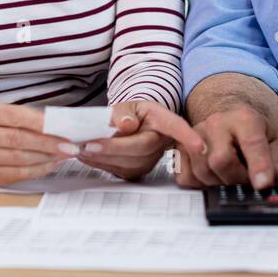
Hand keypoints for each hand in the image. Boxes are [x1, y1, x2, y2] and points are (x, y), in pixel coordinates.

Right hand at [0, 102, 78, 185]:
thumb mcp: (7, 116)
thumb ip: (31, 119)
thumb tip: (61, 127)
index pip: (17, 117)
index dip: (41, 124)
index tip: (63, 128)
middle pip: (19, 139)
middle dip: (48, 144)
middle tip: (70, 146)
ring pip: (20, 158)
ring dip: (47, 157)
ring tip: (65, 154)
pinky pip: (18, 174)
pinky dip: (38, 170)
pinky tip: (52, 164)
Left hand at [77, 101, 205, 180]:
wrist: (129, 126)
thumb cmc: (130, 114)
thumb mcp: (127, 105)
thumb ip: (124, 112)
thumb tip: (126, 125)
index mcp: (163, 121)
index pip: (177, 128)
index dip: (187, 137)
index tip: (198, 146)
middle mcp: (161, 142)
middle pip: (141, 149)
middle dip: (112, 149)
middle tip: (85, 145)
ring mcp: (151, 160)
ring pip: (129, 164)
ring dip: (101, 158)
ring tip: (79, 149)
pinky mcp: (138, 171)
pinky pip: (119, 171)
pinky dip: (100, 164)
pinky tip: (86, 155)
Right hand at [174, 104, 277, 190]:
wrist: (231, 119)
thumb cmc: (252, 133)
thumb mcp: (273, 143)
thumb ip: (276, 164)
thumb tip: (268, 183)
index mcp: (244, 118)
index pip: (251, 142)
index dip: (258, 165)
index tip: (263, 185)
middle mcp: (216, 122)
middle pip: (220, 160)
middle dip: (236, 179)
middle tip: (246, 183)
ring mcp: (195, 134)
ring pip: (202, 171)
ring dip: (219, 184)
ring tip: (231, 178)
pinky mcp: (180, 147)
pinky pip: (185, 176)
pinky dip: (200, 185)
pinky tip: (213, 178)